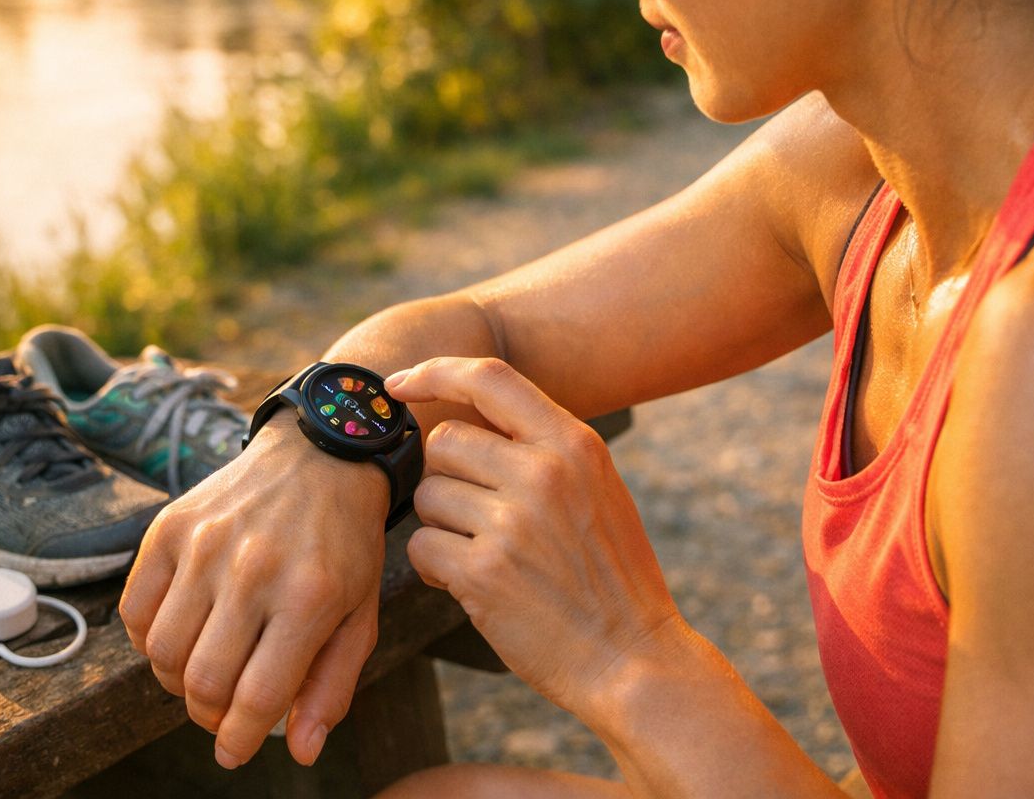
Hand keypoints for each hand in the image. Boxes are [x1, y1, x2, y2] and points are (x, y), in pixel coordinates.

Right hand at [118, 416, 388, 768]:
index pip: (257, 698)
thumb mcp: (358, 614)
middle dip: (208, 715)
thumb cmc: (344, 544)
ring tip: (206, 669)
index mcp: (308, 598)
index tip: (234, 752)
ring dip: (178, 681)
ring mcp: (205, 546)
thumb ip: (331, 686)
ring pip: (163, 653)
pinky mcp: (169, 527)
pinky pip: (136, 612)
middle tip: (222, 711)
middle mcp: (253, 570)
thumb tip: (301, 751)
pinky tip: (183, 632)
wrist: (320, 455)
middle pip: (202, 682)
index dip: (239, 741)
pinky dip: (150, 640)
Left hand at [387, 357, 683, 720]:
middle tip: (475, 517)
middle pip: (444, 442)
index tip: (399, 384)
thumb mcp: (599, 489)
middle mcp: (543, 473)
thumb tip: (466, 420)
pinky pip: (422, 547)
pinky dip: (435, 568)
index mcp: (575, 443)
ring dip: (441, 526)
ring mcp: (512, 522)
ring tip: (484, 555)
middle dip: (446, 478)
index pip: (490, 378)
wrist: (633, 660)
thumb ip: (544, 448)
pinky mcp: (483, 573)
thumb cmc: (610, 576)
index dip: (435, 373)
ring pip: (427, 494)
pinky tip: (472, 585)